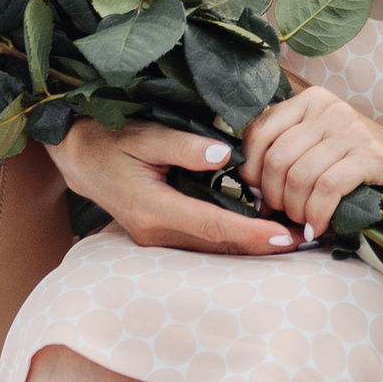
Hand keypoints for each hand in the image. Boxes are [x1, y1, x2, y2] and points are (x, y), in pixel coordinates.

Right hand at [50, 122, 299, 253]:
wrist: (77, 156)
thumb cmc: (109, 139)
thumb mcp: (145, 134)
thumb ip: (184, 145)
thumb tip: (224, 155)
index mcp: (153, 209)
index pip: (213, 227)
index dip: (252, 233)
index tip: (285, 235)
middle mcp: (155, 232)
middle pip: (218, 246)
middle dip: (261, 245)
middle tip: (305, 239)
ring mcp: (156, 237)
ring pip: (212, 248)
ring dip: (249, 245)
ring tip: (292, 237)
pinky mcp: (160, 233)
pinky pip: (202, 241)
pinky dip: (231, 237)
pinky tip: (257, 230)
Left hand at [239, 84, 382, 236]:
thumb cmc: (364, 165)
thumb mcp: (321, 147)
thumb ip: (288, 154)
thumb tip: (249, 187)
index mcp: (311, 102)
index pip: (259, 132)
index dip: (252, 170)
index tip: (261, 193)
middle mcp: (330, 109)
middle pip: (277, 158)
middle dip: (274, 197)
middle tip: (286, 214)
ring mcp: (352, 130)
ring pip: (299, 176)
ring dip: (296, 210)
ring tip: (305, 221)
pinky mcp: (371, 155)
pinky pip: (327, 188)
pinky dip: (317, 214)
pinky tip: (319, 226)